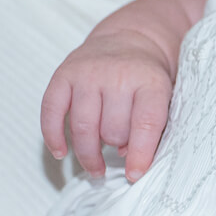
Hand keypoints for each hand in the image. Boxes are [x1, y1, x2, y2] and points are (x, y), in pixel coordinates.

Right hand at [40, 30, 173, 180]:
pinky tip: (61, 153)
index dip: (141, 154)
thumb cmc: (149, 78)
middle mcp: (117, 76)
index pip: (146, 123)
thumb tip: (128, 158)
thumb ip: (153, 127)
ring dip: (88, 154)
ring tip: (96, 168)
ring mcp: (87, 74)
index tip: (135, 176)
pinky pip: (51, 113)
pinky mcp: (63, 75)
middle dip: (116, 146)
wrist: (130, 39)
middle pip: (112, 129)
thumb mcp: (164, 97)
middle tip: (120, 149)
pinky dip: (54, 137)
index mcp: (150, 82)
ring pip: (84, 127)